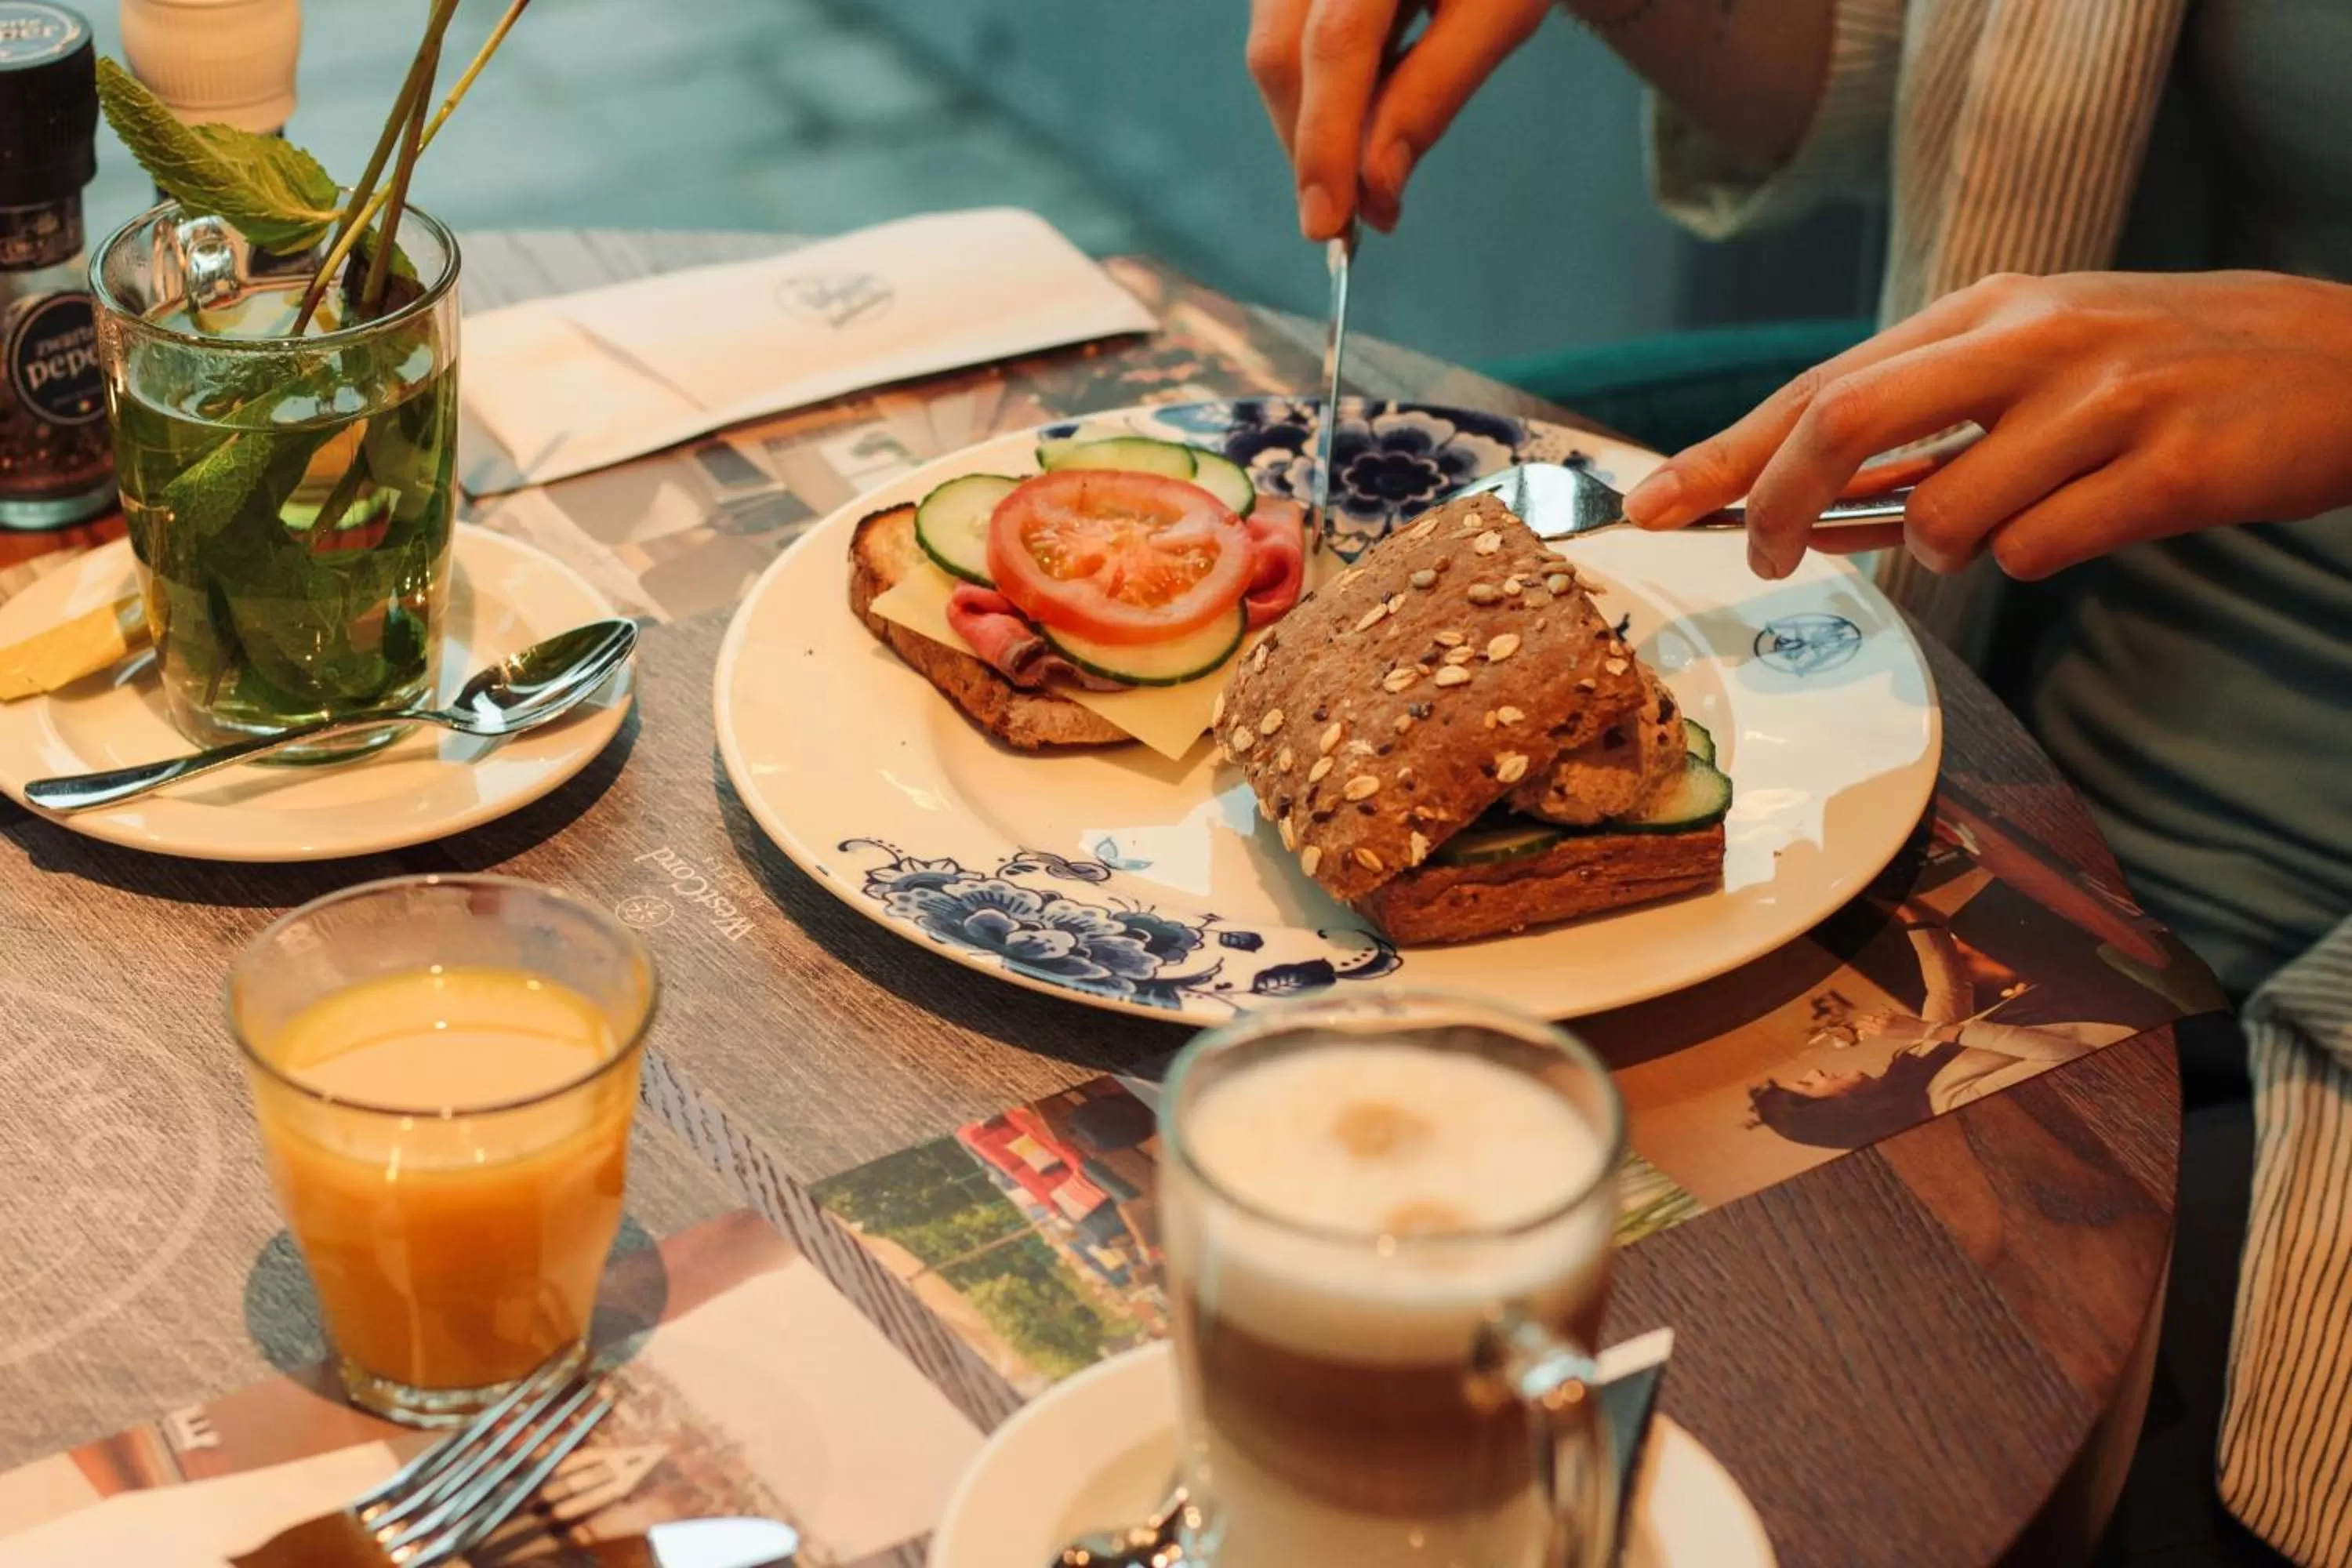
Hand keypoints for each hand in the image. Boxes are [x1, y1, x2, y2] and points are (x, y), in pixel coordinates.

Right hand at [1247, 0, 1549, 238]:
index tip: (1327, 222)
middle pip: (1280, 55)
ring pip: (1270, 55)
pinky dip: (1314, 97)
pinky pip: (1280, 45)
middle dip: (1311, 148)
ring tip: (1362, 168)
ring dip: (1310, 128)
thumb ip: (1436, 92)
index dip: (1326, 139)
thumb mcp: (1499, 13)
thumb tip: (1377, 186)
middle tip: (1351, 218)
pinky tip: (1357, 115)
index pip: (1336, 43)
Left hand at [1621, 270, 2351, 579]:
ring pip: (1945, 518)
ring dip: (1940, 551)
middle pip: (1843, 425)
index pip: (1821, 387)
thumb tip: (1793, 507)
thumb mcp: (2033, 361)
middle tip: (1755, 558)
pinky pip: (2041, 552)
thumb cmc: (2160, 370)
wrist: (2343, 361)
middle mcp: (2034, 341)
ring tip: (2006, 521)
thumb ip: (1922, 427)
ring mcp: (2104, 403)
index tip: (1650, 506)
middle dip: (1771, 504)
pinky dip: (2032, 561)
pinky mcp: (2172, 471)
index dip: (1724, 453)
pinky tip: (2086, 522)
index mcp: (1988, 310)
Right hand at [1850, 1010, 1922, 1040]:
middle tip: (1857, 1019)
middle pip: (1868, 1020)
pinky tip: (1878, 1011)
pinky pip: (1883, 1010)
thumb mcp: (1890, 1036)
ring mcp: (1886, 1017)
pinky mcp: (1892, 1012)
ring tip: (1865, 1016)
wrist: (1918, 1030)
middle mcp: (1881, 1024)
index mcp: (1881, 1033)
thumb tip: (1873, 1028)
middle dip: (1862, 1020)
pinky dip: (1880, 1011)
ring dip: (1870, 1016)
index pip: (1866, 1027)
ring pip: (1874, 1015)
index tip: (1854, 1023)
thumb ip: (1881, 1031)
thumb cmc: (1905, 1036)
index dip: (1860, 1025)